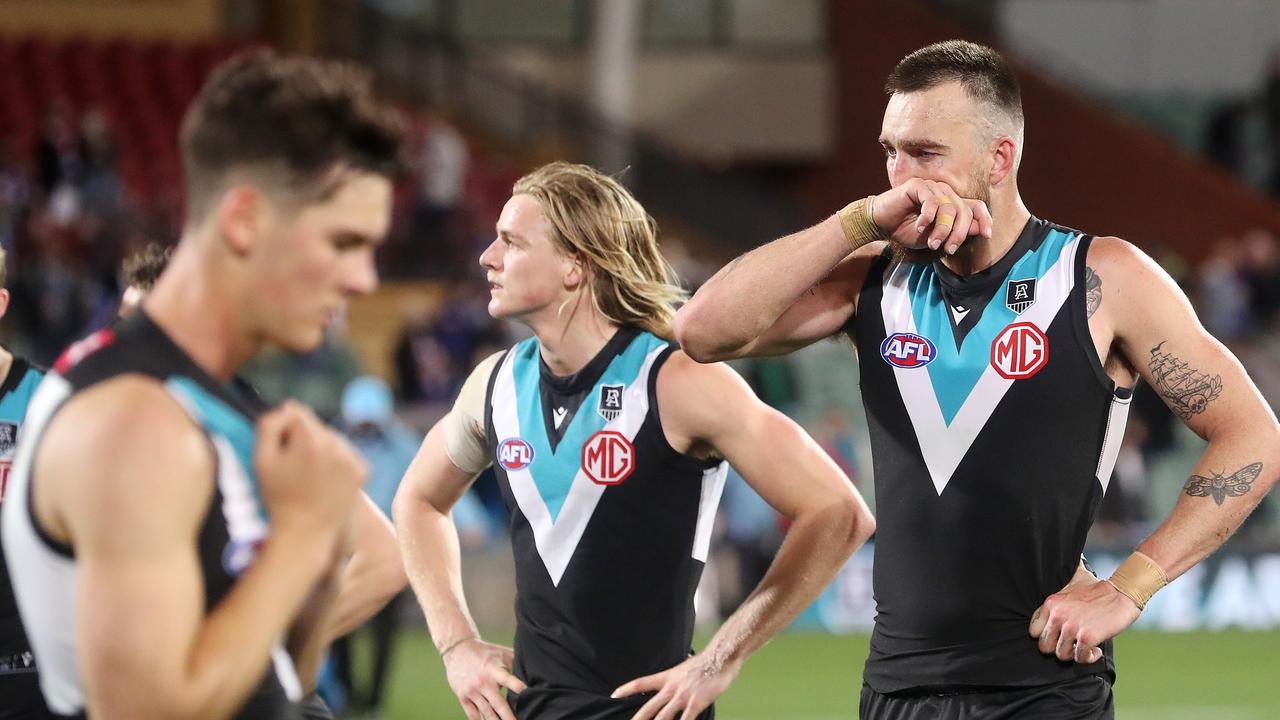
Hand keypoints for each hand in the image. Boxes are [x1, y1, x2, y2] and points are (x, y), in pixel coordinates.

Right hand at [256, 401, 367, 544]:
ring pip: (332, 438)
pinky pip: (346, 453)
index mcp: (310, 438)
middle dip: (303, 439)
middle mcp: (335, 443)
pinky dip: (336, 462)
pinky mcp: (363, 470)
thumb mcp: (262, 459)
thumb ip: (270, 425)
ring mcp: (352, 457)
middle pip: (316, 425)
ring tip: (309, 477)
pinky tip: (325, 482)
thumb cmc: (278, 497)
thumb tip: (288, 406)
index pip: (295, 412)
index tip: (281, 453)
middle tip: (294, 469)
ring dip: (321, 449)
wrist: (306, 533)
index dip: (283, 431)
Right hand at [443, 638, 526, 719]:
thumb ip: (516, 662)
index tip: (527, 694)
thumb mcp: (501, 653)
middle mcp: (483, 681)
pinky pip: (472, 714)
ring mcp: (472, 690)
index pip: (507, 679)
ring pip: (486, 712)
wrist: (457, 650)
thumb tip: (535, 669)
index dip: (517, 686)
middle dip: (509, 716)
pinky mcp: (463, 696)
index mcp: (493, 669)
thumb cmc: (485, 652)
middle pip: (498, 703)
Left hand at [612, 653, 741, 719]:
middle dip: (637, 719)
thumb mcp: (683, 667)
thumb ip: (675, 677)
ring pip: (663, 717)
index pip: (641, 683)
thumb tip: (671, 681)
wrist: (720, 658)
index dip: (626, 689)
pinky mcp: (696, 703)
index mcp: (667, 677)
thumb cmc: (705, 663)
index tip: (614, 695)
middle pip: (649, 708)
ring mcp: (683, 696)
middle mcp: (671, 688)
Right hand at [872, 178, 992, 254]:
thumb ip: (956, 232)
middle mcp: (945, 193)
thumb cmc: (906, 230)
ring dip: (942, 230)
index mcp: (951, 204)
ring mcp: (932, 187)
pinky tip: (920, 228)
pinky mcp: (917, 186)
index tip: (987, 235)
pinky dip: (927, 218)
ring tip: (932, 242)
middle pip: (964, 211)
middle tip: (948, 249)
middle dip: (959, 233)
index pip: (976, 207)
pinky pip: (931, 201)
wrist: (881, 224)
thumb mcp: (935, 237)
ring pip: (949, 208)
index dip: (985, 220)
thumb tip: (980, 230)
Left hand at [1029, 579, 1140, 663]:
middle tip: (1071, 645)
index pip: (1033, 631)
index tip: (1058, 636)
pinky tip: (1096, 650)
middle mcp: (1057, 616)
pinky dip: (1089, 658)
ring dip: (1074, 654)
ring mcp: (1071, 628)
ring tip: (1084, 647)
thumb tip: (1049, 582)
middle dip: (1058, 648)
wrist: (1121, 593)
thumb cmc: (1096, 590)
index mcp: (1051, 604)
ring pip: (1061, 655)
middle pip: (1044, 647)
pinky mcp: (1086, 638)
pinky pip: (1080, 658)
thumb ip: (1057, 598)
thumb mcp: (1070, 586)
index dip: (1046, 636)